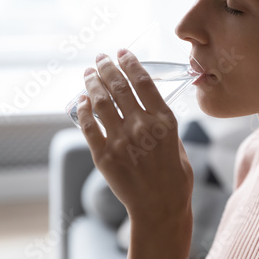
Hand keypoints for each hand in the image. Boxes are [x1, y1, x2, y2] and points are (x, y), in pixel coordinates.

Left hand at [76, 49, 193, 222]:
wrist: (160, 207)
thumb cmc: (174, 177)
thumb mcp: (177, 142)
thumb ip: (161, 121)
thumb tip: (143, 104)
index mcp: (164, 121)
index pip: (142, 81)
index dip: (130, 62)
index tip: (121, 51)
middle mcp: (142, 126)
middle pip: (118, 86)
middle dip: (107, 67)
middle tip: (100, 58)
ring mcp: (120, 141)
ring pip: (100, 101)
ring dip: (92, 83)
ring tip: (89, 73)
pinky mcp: (104, 155)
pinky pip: (88, 125)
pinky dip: (83, 109)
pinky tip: (81, 100)